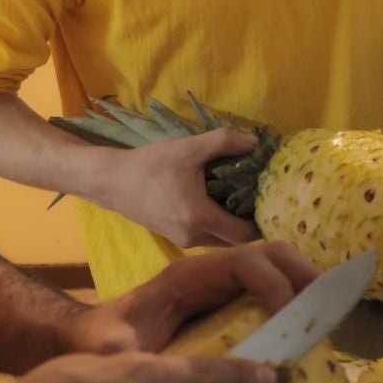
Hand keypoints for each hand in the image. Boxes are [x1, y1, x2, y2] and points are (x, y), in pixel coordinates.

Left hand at [62, 243, 320, 354]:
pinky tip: (309, 329)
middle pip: (269, 255)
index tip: (289, 318)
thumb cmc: (98, 341)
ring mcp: (218, 288)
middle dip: (303, 275)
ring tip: (329, 317)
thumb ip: (121, 354)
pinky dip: (294, 303)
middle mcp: (208, 275)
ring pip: (274, 270)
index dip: (273, 283)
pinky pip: (267, 293)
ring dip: (304, 287)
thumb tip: (147, 368)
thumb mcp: (107, 349)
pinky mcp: (224, 306)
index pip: (244, 262)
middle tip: (331, 308)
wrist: (87, 341)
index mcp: (186, 277)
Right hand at [98, 130, 259, 247]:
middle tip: (260, 200)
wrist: (112, 182)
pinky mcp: (175, 238)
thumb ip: (224, 142)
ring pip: (220, 240)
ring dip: (233, 224)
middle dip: (250, 223)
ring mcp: (182, 240)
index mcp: (199, 217)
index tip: (271, 203)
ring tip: (242, 199)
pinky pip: (206, 236)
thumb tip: (255, 141)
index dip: (262, 222)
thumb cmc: (149, 165)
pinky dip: (218, 224)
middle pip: (235, 241)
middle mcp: (193, 236)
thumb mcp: (188, 148)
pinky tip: (219, 202)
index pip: (244, 234)